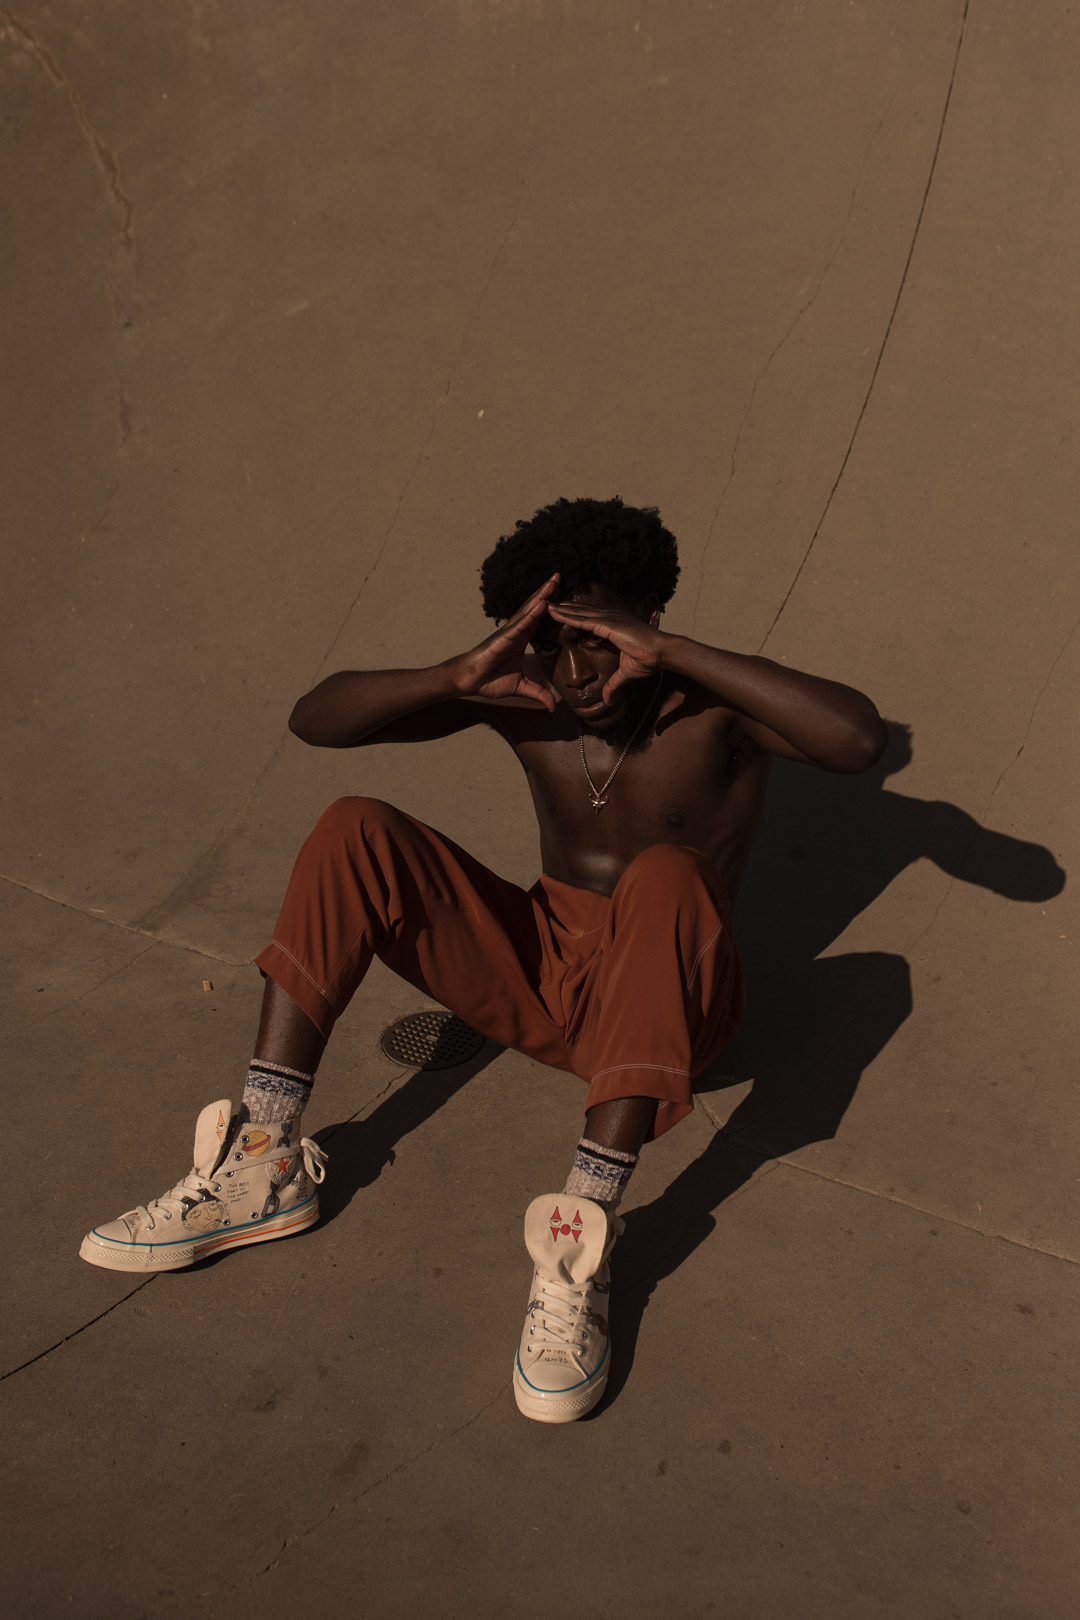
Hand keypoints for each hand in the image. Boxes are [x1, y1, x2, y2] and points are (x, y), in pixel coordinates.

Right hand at [447, 574, 560, 710]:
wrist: (468, 682)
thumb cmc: (490, 680)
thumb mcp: (521, 688)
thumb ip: (538, 693)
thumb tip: (553, 707)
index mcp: (522, 639)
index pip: (540, 619)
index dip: (552, 607)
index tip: (565, 594)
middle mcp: (516, 631)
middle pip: (535, 608)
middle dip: (548, 592)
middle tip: (561, 576)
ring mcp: (509, 632)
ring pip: (528, 610)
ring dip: (542, 595)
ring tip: (554, 581)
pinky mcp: (501, 638)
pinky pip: (519, 624)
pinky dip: (531, 614)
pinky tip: (542, 603)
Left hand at [546, 601, 666, 705]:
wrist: (662, 653)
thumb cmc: (649, 659)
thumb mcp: (626, 673)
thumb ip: (614, 684)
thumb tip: (607, 700)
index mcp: (613, 626)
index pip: (588, 618)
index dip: (574, 615)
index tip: (561, 612)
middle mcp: (610, 618)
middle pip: (581, 612)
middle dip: (564, 608)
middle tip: (548, 604)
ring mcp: (609, 619)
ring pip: (579, 613)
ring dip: (561, 609)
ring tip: (546, 605)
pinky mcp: (609, 624)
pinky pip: (583, 620)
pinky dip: (568, 616)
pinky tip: (555, 613)